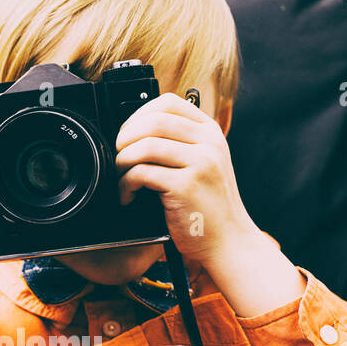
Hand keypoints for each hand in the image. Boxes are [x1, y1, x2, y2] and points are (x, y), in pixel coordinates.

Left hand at [114, 92, 304, 314]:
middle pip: (153, 121)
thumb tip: (135, 131)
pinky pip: (142, 173)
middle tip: (117, 157)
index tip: (127, 135)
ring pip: (145, 145)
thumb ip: (181, 145)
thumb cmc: (209, 208)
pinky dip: (125, 185)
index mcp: (211, 132)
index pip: (168, 103)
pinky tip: (127, 197)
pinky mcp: (186, 186)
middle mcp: (209, 143)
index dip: (138, 115)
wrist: (229, 242)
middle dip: (125, 138)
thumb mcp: (204, 165)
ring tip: (120, 179)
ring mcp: (200, 163)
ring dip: (122, 162)